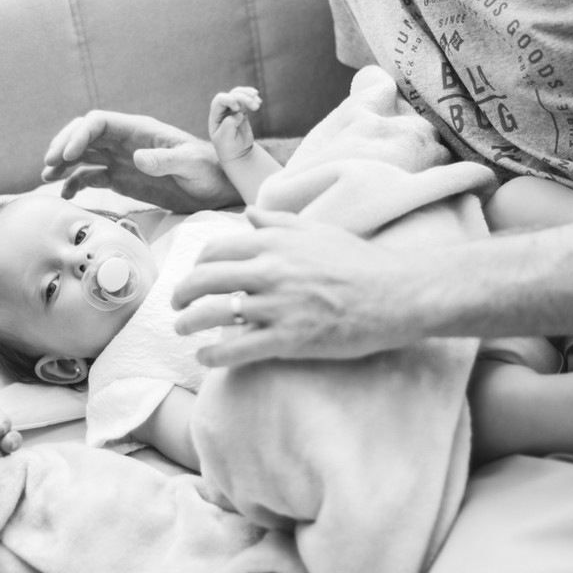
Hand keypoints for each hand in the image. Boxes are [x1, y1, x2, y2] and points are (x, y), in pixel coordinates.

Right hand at [41, 110, 240, 211]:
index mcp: (139, 130)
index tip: (67, 154)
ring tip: (47, 179)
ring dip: (63, 164)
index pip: (99, 122)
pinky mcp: (122, 179)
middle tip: (48, 166)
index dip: (79, 134)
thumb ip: (165, 160)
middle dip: (63, 147)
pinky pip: (91, 176)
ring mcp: (121, 160)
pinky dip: (75, 184)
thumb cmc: (209, 171)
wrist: (218, 187)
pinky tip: (67, 196)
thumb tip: (137, 158)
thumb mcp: (191, 165)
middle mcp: (126, 141)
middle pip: (84, 135)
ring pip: (83, 155)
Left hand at [173, 207, 419, 365]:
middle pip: (205, 279)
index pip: (216, 250)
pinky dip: (213, 356)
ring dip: (189, 323)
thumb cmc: (358, 260)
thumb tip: (248, 214)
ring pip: (214, 314)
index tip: (193, 275)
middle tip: (176, 304)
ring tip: (182, 330)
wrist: (396, 293)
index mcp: (274, 242)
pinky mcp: (289, 338)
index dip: (197, 264)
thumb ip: (278, 221)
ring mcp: (277, 305)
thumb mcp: (316, 230)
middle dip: (182, 293)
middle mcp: (270, 270)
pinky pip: (237, 349)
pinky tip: (204, 358)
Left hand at [208, 86, 261, 163]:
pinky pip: (246, 99)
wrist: (238, 153)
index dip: (229, 99)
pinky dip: (252, 98)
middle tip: (256, 107)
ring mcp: (232, 110)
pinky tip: (258, 101)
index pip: (219, 100)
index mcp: (215, 116)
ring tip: (258, 103)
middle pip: (231, 95)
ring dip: (249, 95)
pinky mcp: (242, 111)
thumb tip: (238, 113)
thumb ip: (229, 125)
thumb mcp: (225, 139)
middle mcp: (223, 110)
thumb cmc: (228, 147)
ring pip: (239, 94)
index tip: (237, 108)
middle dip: (243, 98)